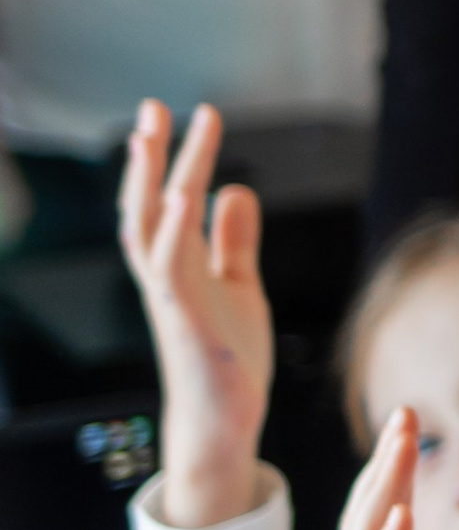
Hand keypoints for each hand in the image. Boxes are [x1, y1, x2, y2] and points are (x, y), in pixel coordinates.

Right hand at [118, 101, 271, 528]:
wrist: (225, 422)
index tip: (190, 113)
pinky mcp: (187, 322)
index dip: (174, 158)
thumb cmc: (228, 357)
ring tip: (155, 136)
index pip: (168, 200)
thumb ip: (234, 241)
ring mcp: (171, 298)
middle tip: (152, 107)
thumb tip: (236, 188)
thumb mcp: (240, 287)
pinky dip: (176, 231)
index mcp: (178, 265)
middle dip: (149, 158)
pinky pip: (171, 270)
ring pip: (150, 231)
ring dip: (151, 183)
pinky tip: (185, 197)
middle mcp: (166, 276)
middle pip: (146, 206)